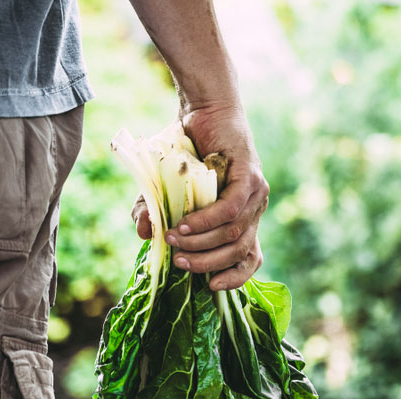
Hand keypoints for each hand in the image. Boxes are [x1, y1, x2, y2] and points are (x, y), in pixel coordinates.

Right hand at [131, 103, 267, 290]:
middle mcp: (255, 210)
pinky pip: (231, 209)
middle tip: (179, 262)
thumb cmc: (185, 149)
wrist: (203, 109)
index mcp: (243, 219)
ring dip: (202, 242)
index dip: (235, 278)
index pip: (250, 259)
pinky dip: (207, 221)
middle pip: (239, 251)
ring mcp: (257, 194)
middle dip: (208, 263)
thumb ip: (154, 212)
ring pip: (234, 232)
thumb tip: (143, 233)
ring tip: (174, 240)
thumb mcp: (164, 188)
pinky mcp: (251, 177)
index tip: (211, 288)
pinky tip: (186, 225)